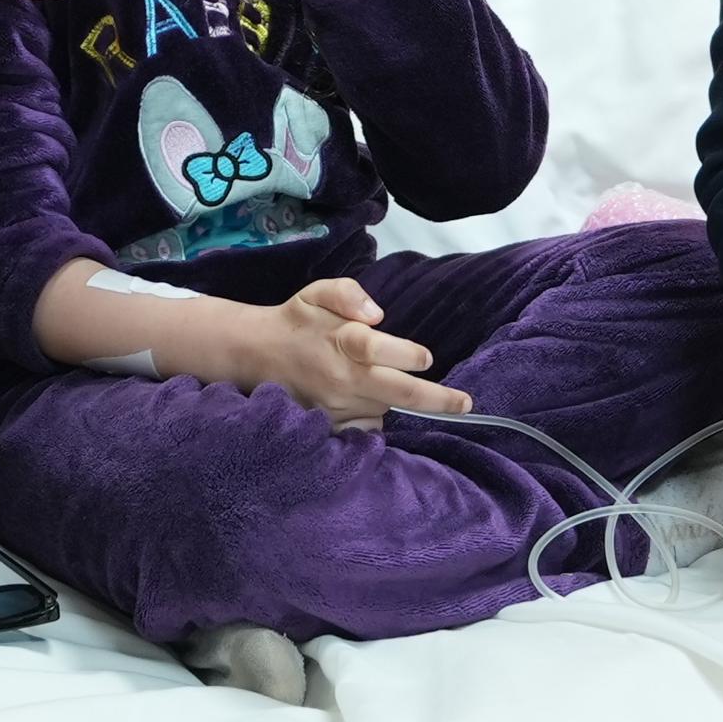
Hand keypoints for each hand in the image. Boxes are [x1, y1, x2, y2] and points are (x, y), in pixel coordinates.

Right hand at [223, 277, 470, 430]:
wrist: (257, 354)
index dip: (410, 355)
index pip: (382, 350)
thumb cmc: (297, 320)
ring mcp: (335, 407)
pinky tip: (368, 403)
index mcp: (342, 341)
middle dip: (438, 399)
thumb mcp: (318, 293)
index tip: (427, 358)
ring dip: (397, 400)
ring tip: (385, 383)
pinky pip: (366, 429)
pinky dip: (375, 418)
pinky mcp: (329, 426)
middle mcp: (342, 378)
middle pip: (399, 393)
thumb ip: (348, 293)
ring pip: (385, 409)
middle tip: (465, 403)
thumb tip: (377, 314)